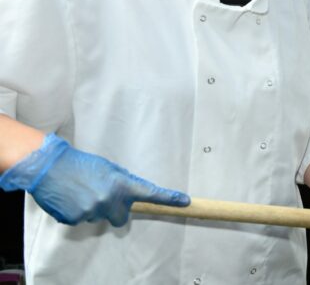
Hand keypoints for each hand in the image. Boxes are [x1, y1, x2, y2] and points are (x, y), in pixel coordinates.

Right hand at [0, 133, 189, 226]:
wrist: (49, 167)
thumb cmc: (81, 163)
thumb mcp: (109, 168)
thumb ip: (122, 183)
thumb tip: (130, 196)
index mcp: (121, 184)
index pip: (150, 194)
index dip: (169, 198)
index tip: (186, 201)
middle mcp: (109, 200)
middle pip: (121, 218)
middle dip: (116, 211)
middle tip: (104, 196)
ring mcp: (91, 211)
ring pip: (99, 217)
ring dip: (94, 208)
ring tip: (81, 191)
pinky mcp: (74, 219)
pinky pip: (81, 220)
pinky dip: (78, 211)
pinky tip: (71, 198)